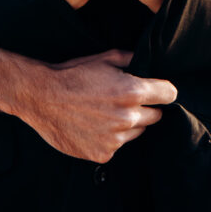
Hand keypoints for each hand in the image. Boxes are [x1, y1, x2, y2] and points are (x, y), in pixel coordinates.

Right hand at [0, 43, 176, 163]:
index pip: (169, 94)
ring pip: (137, 132)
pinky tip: (93, 125)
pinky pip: (117, 145)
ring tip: (103, 112)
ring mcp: (116, 139)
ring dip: (128, 123)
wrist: (41, 97)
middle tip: (123, 99)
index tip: (158, 90)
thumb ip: (132, 60)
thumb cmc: (73, 74)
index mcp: (132, 91)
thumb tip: (148, 64)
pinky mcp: (103, 154)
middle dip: (145, 107)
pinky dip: (110, 137)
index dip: (164, 90)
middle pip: (156, 116)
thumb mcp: (104, 58)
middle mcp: (128, 117)